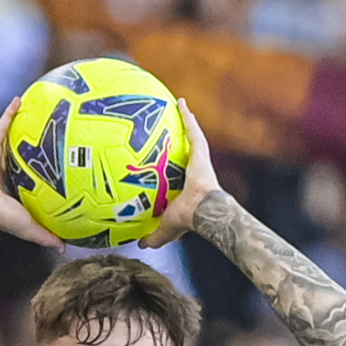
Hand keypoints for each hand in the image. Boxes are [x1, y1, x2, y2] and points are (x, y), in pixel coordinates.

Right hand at [0, 98, 62, 246]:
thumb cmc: (3, 218)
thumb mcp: (31, 227)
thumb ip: (47, 236)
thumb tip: (65, 248)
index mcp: (16, 186)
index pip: (31, 174)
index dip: (40, 167)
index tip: (54, 159)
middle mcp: (7, 170)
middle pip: (23, 151)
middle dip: (33, 139)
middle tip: (50, 125)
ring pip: (12, 135)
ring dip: (21, 120)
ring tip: (36, 104)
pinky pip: (2, 126)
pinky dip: (10, 113)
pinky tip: (21, 99)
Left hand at [144, 99, 221, 247]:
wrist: (204, 211)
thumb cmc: (189, 218)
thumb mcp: (166, 226)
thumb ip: (154, 235)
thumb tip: (141, 244)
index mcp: (187, 184)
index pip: (179, 171)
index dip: (173, 163)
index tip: (166, 157)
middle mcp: (195, 168)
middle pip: (188, 149)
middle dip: (181, 136)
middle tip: (170, 124)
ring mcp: (199, 158)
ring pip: (192, 135)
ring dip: (186, 119)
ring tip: (177, 105)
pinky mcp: (201, 151)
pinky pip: (193, 129)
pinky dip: (187, 115)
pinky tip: (180, 101)